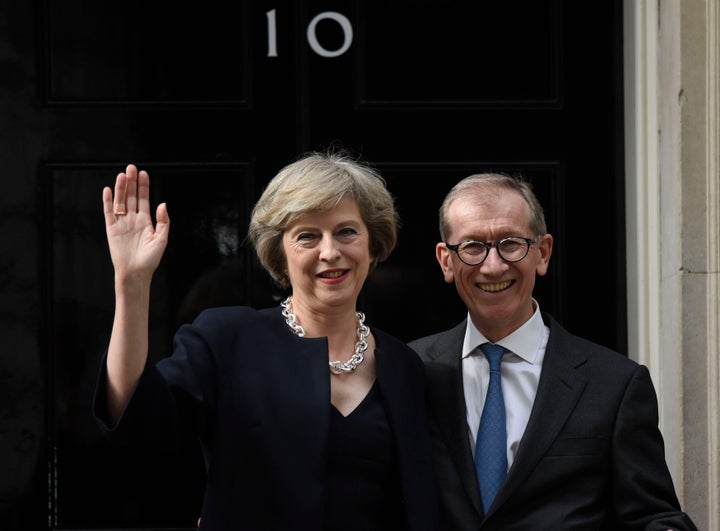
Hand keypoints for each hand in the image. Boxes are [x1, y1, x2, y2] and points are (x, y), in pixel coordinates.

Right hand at [102, 164, 169, 281]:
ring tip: (122, 175)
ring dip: (121, 188)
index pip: (144, 200)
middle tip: (131, 168)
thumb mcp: (161, 239)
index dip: (143, 187)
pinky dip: (108, 202)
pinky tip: (109, 190)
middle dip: (132, 183)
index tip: (144, 174)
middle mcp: (133, 220)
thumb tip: (162, 204)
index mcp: (145, 221)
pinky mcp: (111, 229)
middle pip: (131, 197)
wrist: (136, 273)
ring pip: (120, 202)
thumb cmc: (150, 259)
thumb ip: (163, 221)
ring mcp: (121, 223)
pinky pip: (109, 212)